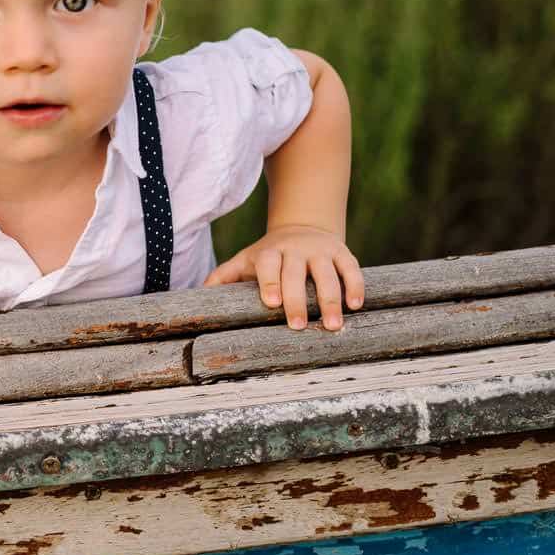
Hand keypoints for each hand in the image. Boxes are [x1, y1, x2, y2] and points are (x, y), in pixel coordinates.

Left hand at [204, 224, 363, 331]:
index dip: (270, 282)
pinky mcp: (343, 253)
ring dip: (331, 300)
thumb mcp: (245, 261)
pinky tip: (355, 306)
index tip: (271, 304)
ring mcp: (321, 251)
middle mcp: (296, 250)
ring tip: (332, 326)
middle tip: (299, 326)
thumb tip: (199, 295)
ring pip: (328, 275)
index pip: (269, 265)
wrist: (302, 228)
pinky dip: (355, 286)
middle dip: (298, 300)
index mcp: (270, 252)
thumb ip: (224, 276)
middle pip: (297, 274)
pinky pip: (351, 269)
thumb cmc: (269, 256)